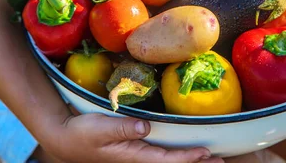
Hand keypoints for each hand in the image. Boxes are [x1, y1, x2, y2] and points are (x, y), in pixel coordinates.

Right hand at [40, 113, 222, 162]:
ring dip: (188, 159)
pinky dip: (176, 155)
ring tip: (210, 158)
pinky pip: (159, 156)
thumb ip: (124, 126)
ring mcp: (135, 156)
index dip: (187, 157)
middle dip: (195, 162)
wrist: (65, 138)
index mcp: (132, 156)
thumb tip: (146, 126)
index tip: (205, 153)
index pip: (166, 160)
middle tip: (221, 160)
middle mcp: (137, 159)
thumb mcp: (101, 127)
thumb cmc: (82, 133)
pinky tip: (184, 152)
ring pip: (167, 161)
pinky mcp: (133, 151)